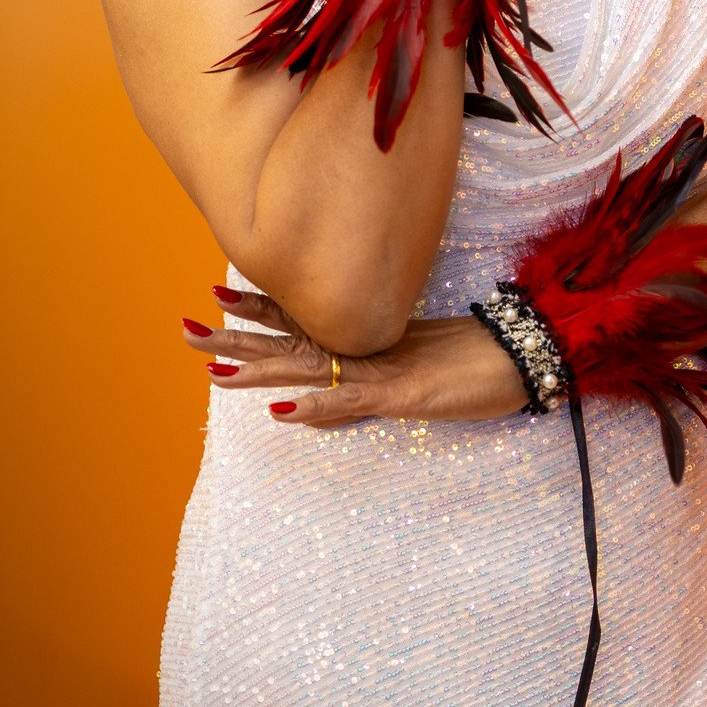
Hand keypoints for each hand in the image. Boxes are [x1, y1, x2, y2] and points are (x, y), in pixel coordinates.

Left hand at [180, 285, 531, 427]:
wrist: (523, 356)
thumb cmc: (472, 362)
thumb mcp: (407, 383)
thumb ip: (359, 393)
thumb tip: (313, 408)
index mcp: (363, 339)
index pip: (300, 322)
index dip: (258, 310)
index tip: (215, 296)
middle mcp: (363, 347)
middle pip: (288, 341)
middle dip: (235, 337)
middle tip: (183, 329)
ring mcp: (380, 369)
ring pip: (308, 367)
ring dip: (259, 367)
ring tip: (212, 365)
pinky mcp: (402, 394)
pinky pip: (352, 401)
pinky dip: (318, 405)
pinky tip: (282, 410)